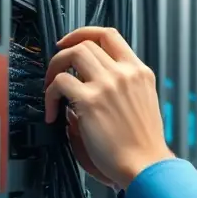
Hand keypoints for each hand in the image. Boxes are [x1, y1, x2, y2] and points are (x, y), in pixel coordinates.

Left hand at [44, 26, 173, 189]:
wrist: (146, 164)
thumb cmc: (143, 143)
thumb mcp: (143, 102)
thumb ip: (123, 87)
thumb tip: (90, 81)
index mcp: (140, 72)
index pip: (110, 35)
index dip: (84, 33)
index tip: (70, 42)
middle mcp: (124, 74)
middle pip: (86, 43)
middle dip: (64, 54)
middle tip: (56, 72)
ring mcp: (108, 85)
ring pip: (72, 54)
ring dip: (54, 69)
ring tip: (53, 91)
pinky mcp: (90, 101)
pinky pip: (59, 84)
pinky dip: (49, 96)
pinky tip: (54, 113)